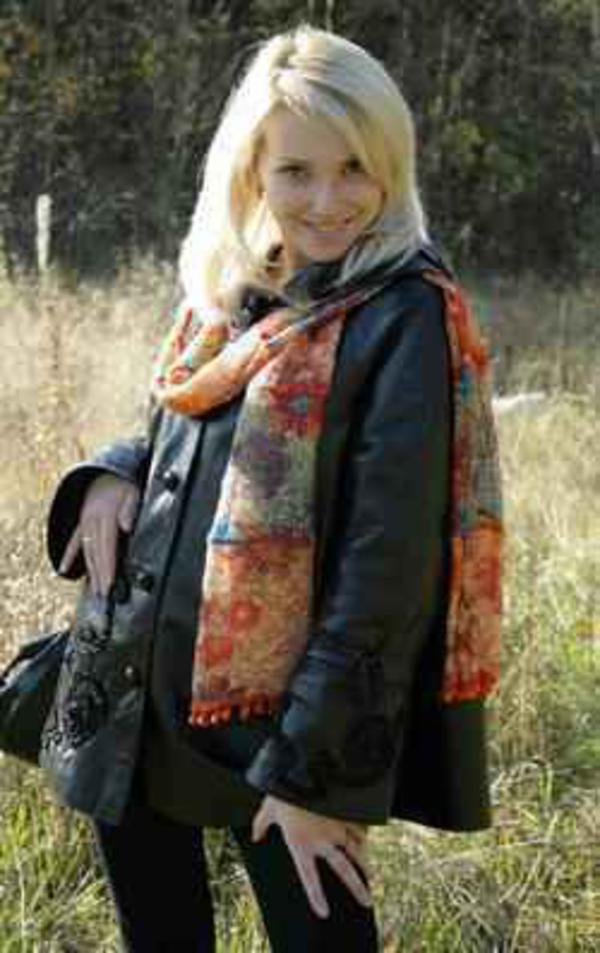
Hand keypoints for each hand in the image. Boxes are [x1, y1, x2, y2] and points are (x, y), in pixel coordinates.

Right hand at [59, 474, 139, 596]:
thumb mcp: (133, 491)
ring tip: (95, 589)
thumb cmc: (124, 484)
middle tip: (104, 594)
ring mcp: (84, 522)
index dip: (108, 567)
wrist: (108, 469)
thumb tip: (128, 526)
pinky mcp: (81, 521)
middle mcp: (92, 521)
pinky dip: (69, 555)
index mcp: (106, 516)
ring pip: (87, 550)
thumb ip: (131, 508)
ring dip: (91, 570)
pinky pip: (74, 540)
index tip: (110, 583)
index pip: (107, 547)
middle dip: (100, 574)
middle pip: (96, 553)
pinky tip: (64, 569)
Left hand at [252, 794, 371, 918]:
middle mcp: (322, 841)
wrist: (304, 768)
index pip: (310, 879)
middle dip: (358, 888)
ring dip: (365, 863)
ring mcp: (338, 827)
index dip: (316, 897)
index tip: (324, 913)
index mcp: (301, 844)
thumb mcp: (268, 809)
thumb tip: (256, 836)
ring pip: (357, 850)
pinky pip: (360, 828)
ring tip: (371, 875)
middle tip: (368, 902)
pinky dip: (363, 835)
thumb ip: (261, 825)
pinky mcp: (347, 812)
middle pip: (345, 871)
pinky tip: (365, 840)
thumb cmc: (282, 790)